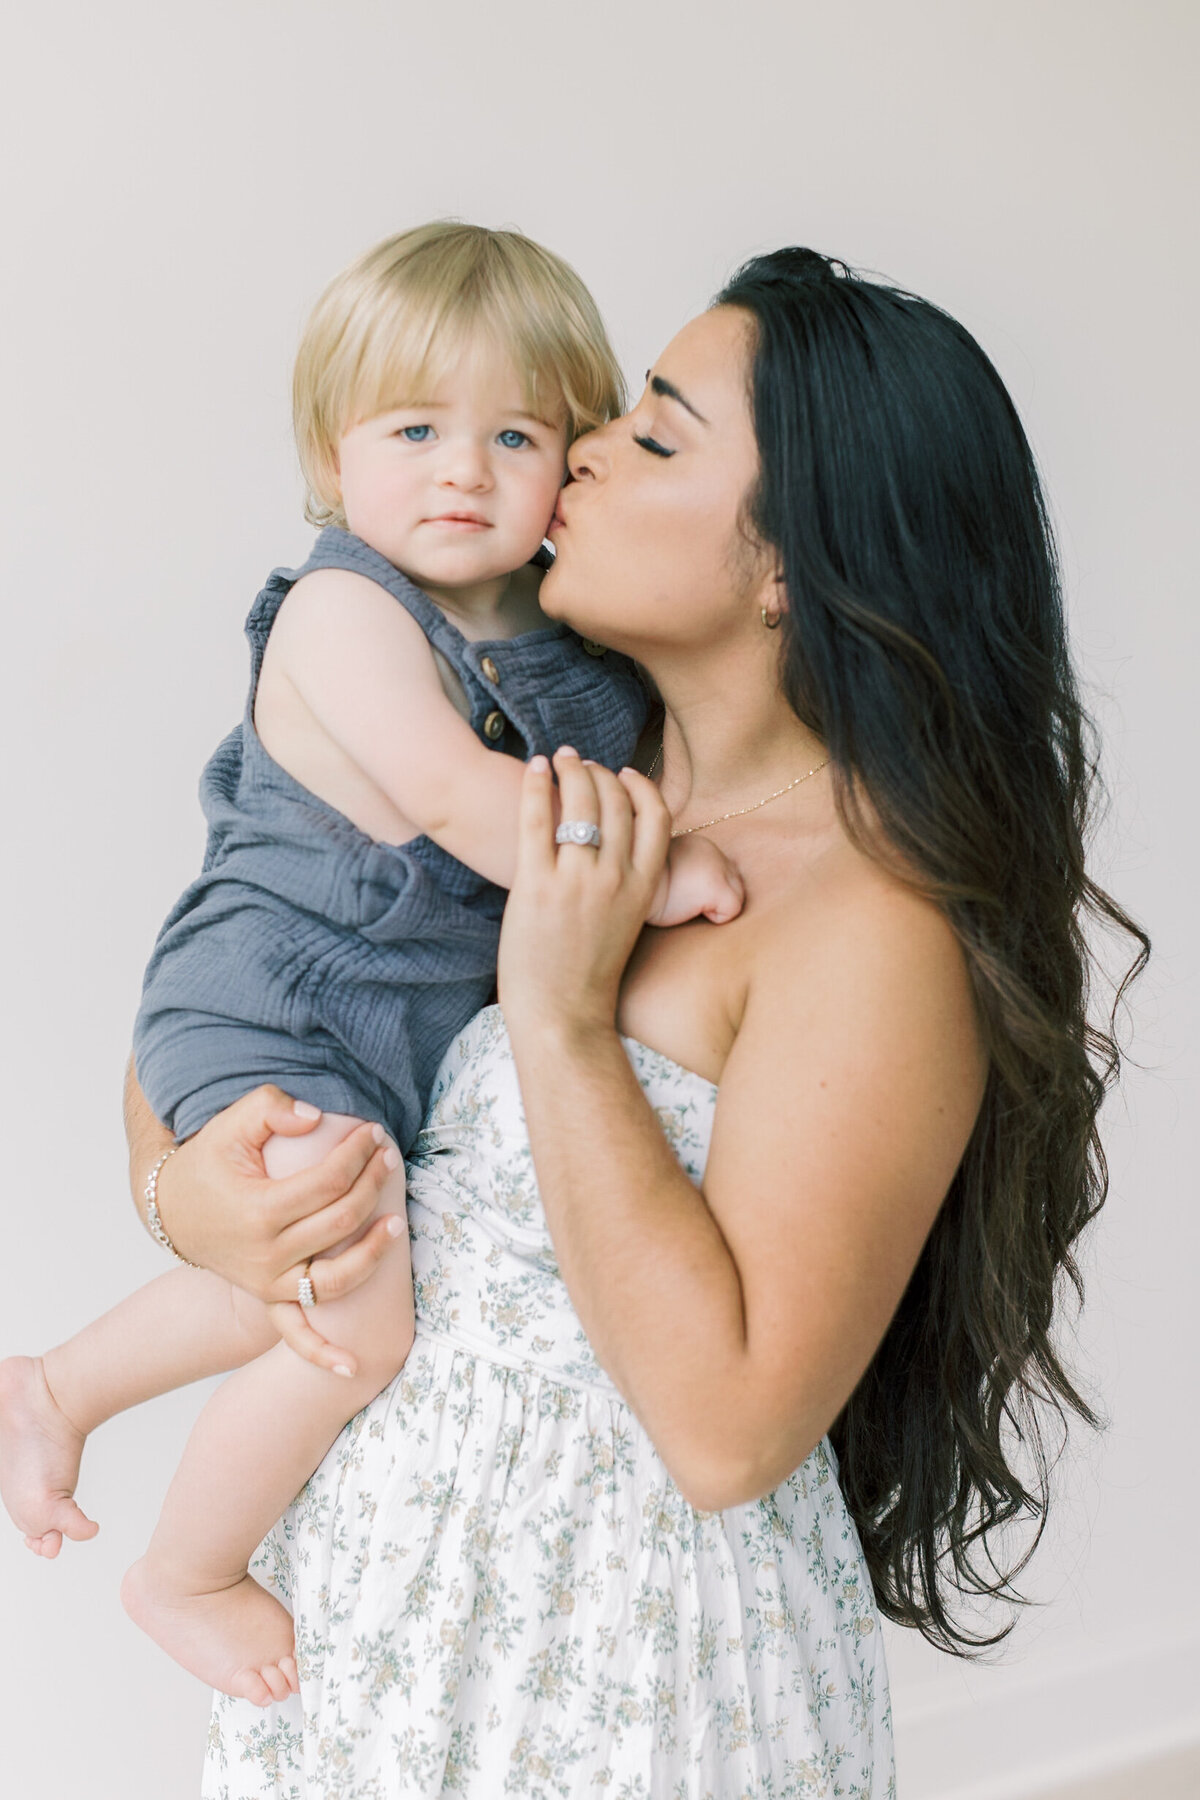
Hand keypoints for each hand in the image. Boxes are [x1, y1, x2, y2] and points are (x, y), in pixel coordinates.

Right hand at [150, 1087, 401, 1332]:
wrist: (173, 1207)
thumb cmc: (211, 1160)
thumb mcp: (233, 1123)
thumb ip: (272, 1109)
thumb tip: (316, 1117)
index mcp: (258, 1210)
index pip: (327, 1183)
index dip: (357, 1155)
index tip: (373, 1133)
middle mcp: (264, 1255)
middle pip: (339, 1224)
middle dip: (373, 1186)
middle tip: (388, 1157)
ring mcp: (267, 1282)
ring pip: (334, 1282)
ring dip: (372, 1256)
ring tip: (396, 1223)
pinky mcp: (268, 1297)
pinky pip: (296, 1333)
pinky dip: (321, 1353)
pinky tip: (354, 1366)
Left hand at [497, 746, 670, 1044]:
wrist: (562, 1015)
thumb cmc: (590, 973)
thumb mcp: (627, 923)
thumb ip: (627, 884)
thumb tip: (616, 847)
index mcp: (643, 888)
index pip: (656, 817)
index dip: (641, 787)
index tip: (624, 774)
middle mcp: (615, 879)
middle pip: (616, 801)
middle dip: (599, 771)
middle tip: (580, 761)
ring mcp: (576, 881)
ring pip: (580, 803)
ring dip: (570, 770)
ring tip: (558, 758)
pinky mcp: (537, 886)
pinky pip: (537, 820)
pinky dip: (536, 787)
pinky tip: (534, 770)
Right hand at [646, 833, 744, 927]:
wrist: (623, 889)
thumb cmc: (637, 889)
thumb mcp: (659, 871)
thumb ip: (680, 871)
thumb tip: (690, 888)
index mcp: (696, 843)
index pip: (722, 870)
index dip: (706, 889)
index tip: (682, 894)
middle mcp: (710, 848)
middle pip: (734, 881)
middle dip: (716, 896)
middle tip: (685, 902)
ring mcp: (715, 864)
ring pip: (736, 895)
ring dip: (714, 906)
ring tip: (685, 905)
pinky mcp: (716, 884)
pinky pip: (732, 910)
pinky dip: (715, 918)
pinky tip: (689, 911)